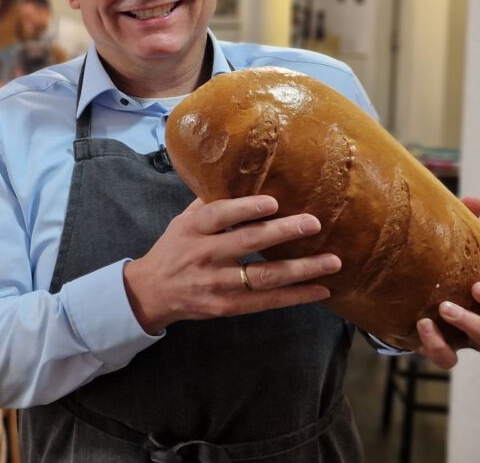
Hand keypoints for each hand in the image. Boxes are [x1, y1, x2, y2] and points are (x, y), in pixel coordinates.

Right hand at [123, 196, 340, 334]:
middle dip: (282, 233)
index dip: (245, 209)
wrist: (152, 292)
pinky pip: (267, 302)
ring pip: (263, 277)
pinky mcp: (227, 307)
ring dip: (301, 269)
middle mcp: (204, 255)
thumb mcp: (182, 222)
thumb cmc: (174, 249)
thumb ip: (209, 204)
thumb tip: (242, 177)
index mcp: (192, 229)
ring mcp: (216, 284)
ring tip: (332, 260)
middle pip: (246, 243)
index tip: (272, 202)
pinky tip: (321, 290)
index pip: (218, 215)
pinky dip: (296, 296)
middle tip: (313, 224)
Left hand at [416, 197, 479, 367]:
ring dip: (470, 324)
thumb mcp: (471, 251)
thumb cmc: (458, 272)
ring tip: (444, 309)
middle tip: (476, 288)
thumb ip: (477, 225)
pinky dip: (437, 345)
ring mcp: (473, 339)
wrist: (422, 303)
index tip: (479, 284)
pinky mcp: (449, 349)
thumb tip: (468, 199)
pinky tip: (424, 327)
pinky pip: (446, 357)